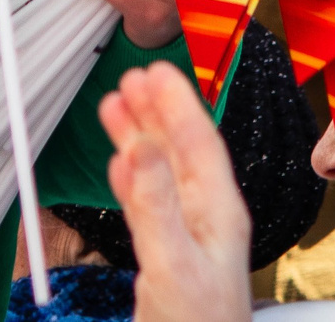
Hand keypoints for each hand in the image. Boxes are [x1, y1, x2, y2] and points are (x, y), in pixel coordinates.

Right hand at [100, 62, 252, 321]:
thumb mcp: (172, 264)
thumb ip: (155, 205)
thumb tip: (142, 145)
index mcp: (218, 213)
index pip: (198, 143)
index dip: (176, 103)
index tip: (152, 70)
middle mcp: (208, 218)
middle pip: (182, 150)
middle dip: (157, 111)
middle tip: (130, 77)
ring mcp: (191, 237)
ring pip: (164, 171)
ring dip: (142, 137)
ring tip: (115, 107)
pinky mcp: (171, 256)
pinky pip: (151, 200)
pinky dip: (133, 175)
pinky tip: (119, 165)